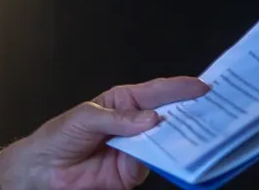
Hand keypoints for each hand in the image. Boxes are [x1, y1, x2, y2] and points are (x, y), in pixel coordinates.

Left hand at [0, 76, 209, 189]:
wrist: (45, 169)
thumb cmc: (60, 135)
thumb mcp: (86, 117)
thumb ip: (119, 119)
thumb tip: (152, 119)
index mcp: (122, 102)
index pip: (155, 93)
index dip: (179, 89)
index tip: (203, 87)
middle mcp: (134, 124)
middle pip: (167, 118)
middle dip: (189, 114)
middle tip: (214, 112)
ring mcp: (137, 149)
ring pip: (166, 143)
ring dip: (181, 139)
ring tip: (201, 134)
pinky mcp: (134, 172)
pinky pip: (155, 165)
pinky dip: (165, 161)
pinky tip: (174, 157)